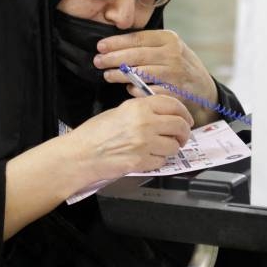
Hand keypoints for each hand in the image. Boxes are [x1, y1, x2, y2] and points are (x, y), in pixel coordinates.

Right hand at [66, 94, 192, 183]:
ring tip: (160, 148)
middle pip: (180, 126)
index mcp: (139, 107)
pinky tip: (147, 157)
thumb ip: (144, 111)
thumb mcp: (120, 111)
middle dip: (184, 133)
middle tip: (181, 137)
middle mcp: (144, 123)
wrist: (80, 154)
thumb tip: (164, 115)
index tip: (186, 119)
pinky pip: (162, 161)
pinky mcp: (141, 161)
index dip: (184, 113)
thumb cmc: (94, 134)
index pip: (174, 105)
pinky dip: (158, 161)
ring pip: (174, 146)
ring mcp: (144, 143)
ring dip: (171, 148)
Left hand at [95, 30, 220, 126]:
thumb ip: (148, 44)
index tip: (100, 46)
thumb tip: (114, 44)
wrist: (204, 89)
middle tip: (97, 61)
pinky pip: (149, 91)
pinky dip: (135, 90)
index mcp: (169, 39)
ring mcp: (175, 74)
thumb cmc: (179, 66)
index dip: (116, 43)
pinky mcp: (175, 92)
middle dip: (113, 58)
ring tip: (107, 75)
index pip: (137, 38)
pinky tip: (128, 89)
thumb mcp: (169, 48)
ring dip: (120, 75)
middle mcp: (173, 54)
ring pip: (140, 73)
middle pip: (136, 55)